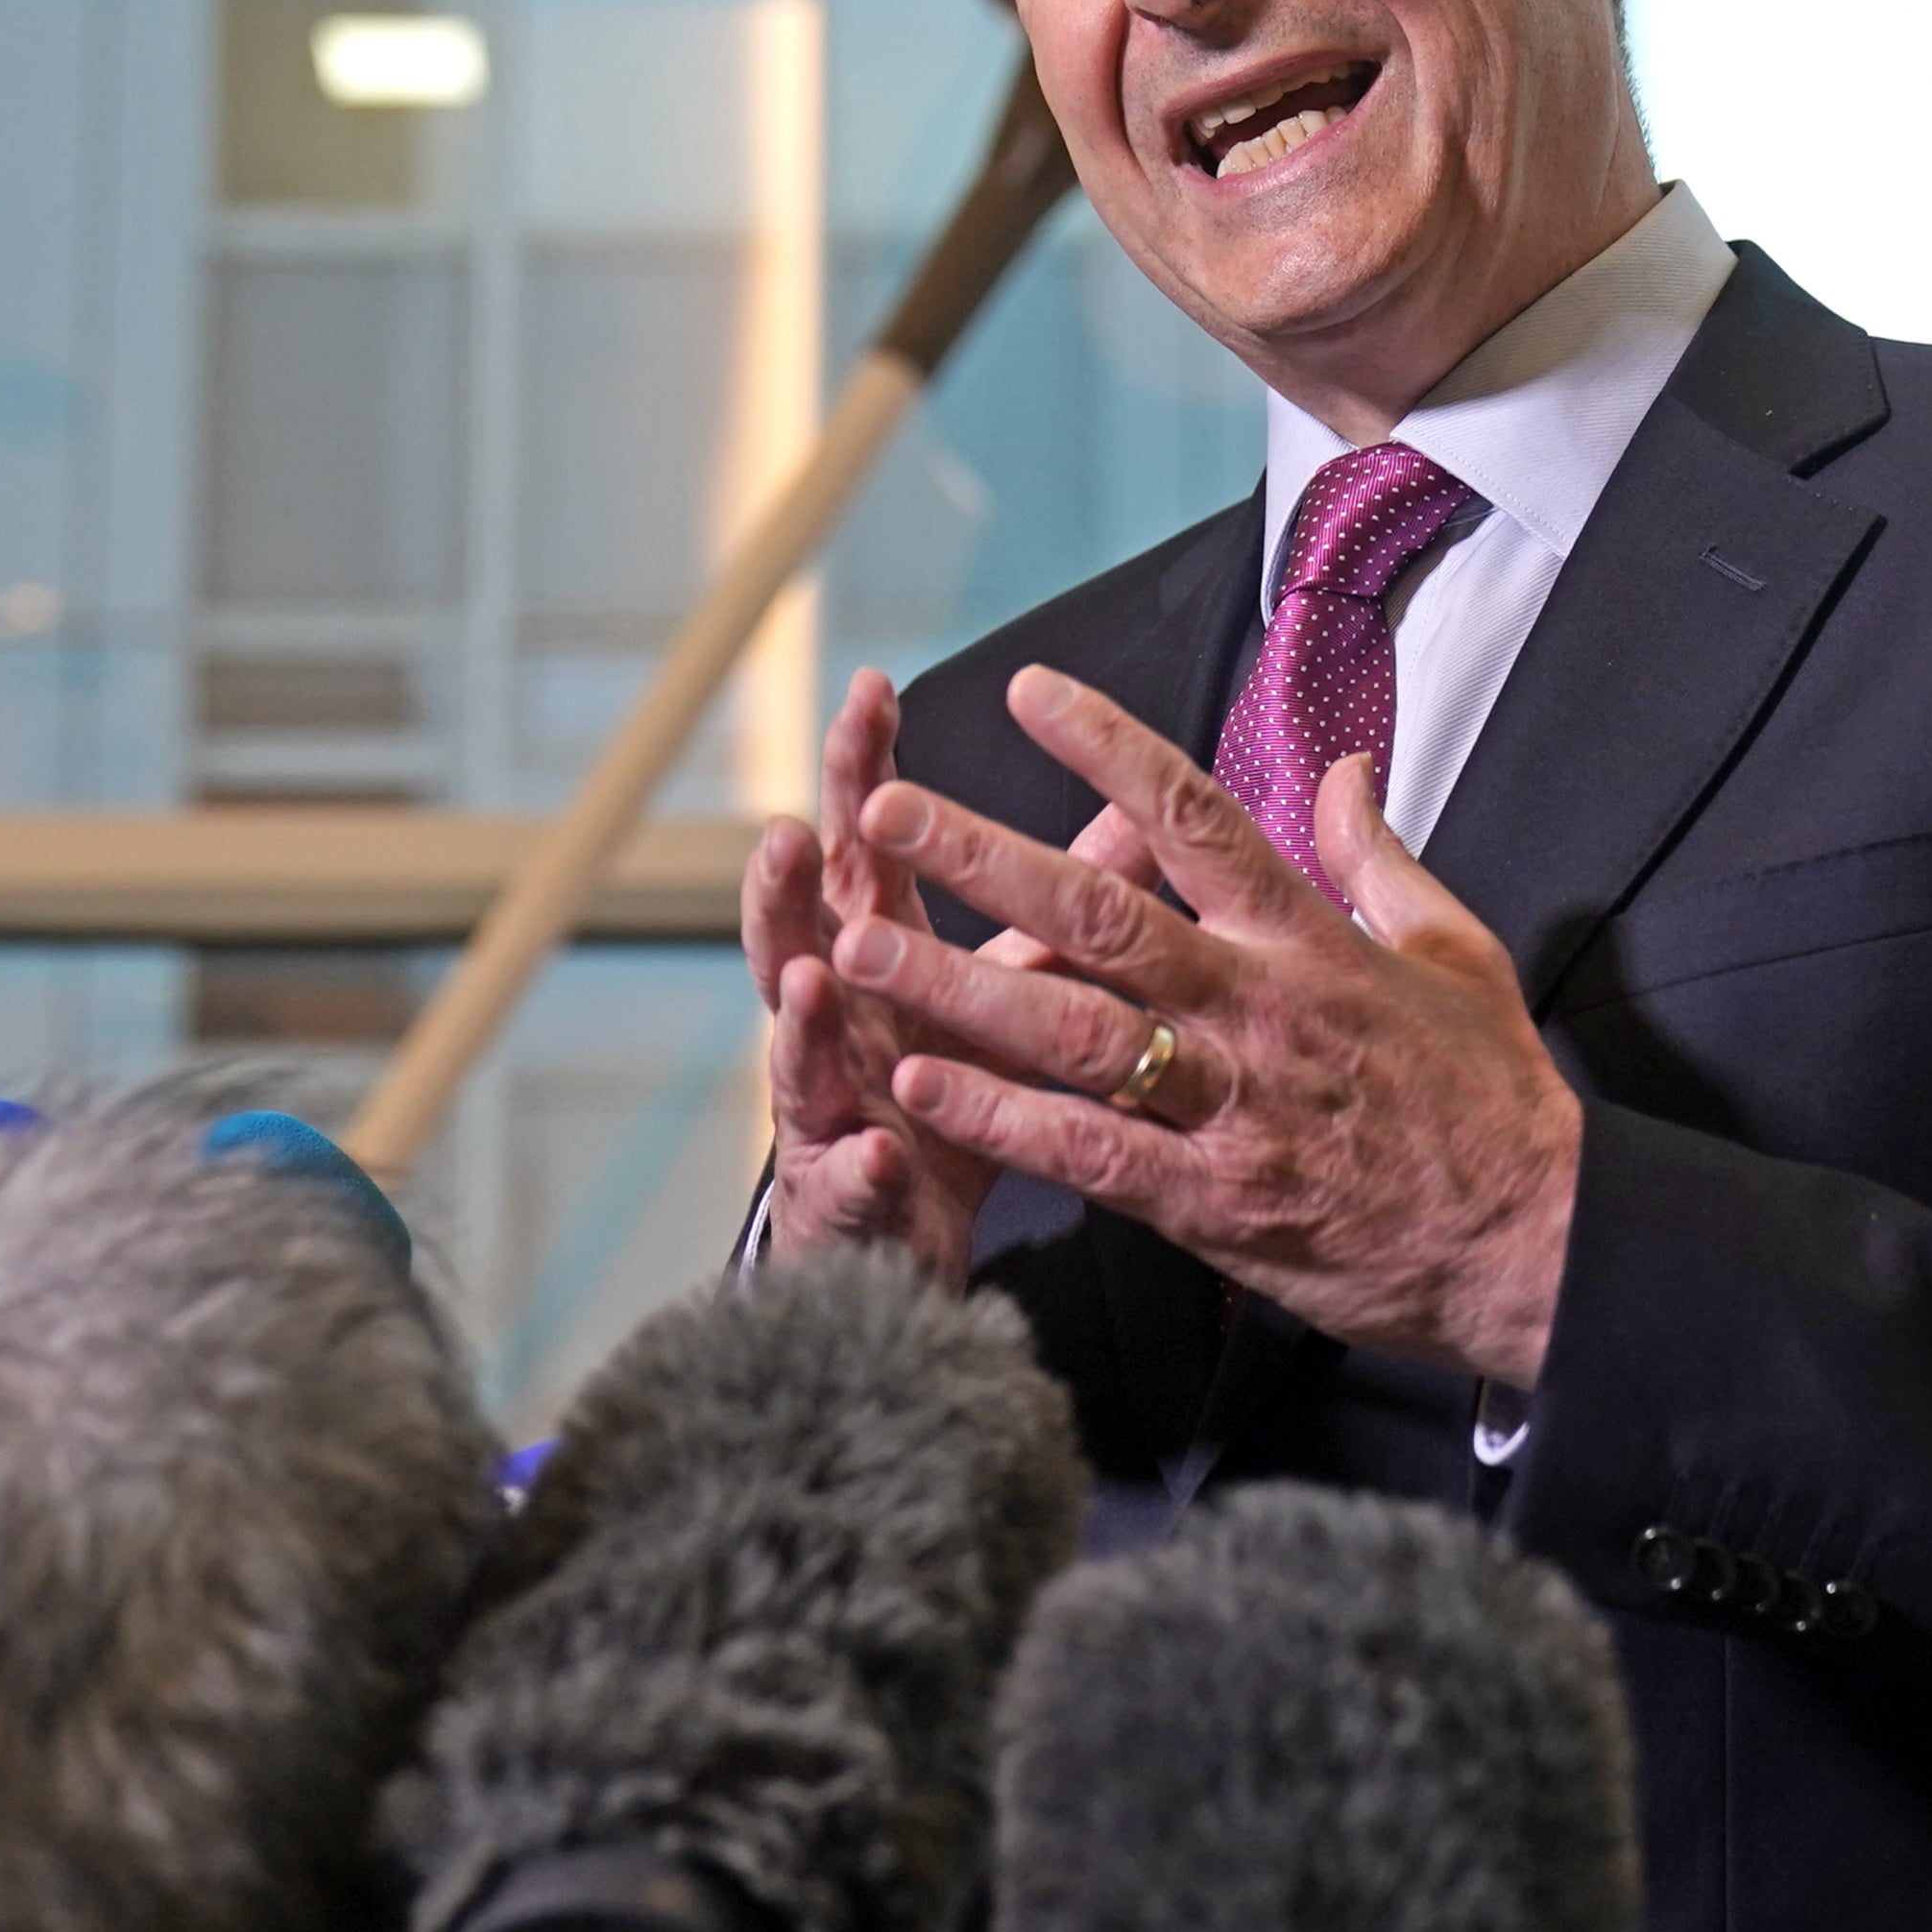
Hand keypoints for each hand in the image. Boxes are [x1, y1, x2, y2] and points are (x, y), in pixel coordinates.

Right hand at [741, 667, 1162, 1283]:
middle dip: (790, 883)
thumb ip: (1066, 906)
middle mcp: (839, 1021)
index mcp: (880, 956)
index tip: (871, 690)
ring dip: (800, 1015)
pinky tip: (872, 1155)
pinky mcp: (841, 1201)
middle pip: (804, 935)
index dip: (865, 772)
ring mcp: (828, 1109)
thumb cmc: (955, 1099)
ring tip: (807, 974)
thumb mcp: (1016, 992)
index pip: (868, 847)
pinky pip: (850, 1185)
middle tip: (788, 828)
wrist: (902, 1241)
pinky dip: (859, 1170)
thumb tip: (1143, 812)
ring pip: (802, 1055)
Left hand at [829, 665, 1582, 1386]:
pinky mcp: (1218, 1204)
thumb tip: (1343, 765)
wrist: (1540, 1244)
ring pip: (1076, 1031)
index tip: (1028, 690)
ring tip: (856, 948)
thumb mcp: (1455, 952)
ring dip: (958, 986)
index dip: (1108, 746)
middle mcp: (1261, 1009)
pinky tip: (923, 1085)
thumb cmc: (1495, 1099)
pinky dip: (1005, 1120)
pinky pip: (1091, 1154)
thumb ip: (1380, 856)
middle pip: (1103, 914)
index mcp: (1309, 941)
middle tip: (886, 810)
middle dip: (985, 857)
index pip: (1196, 817)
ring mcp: (1235, 1107)